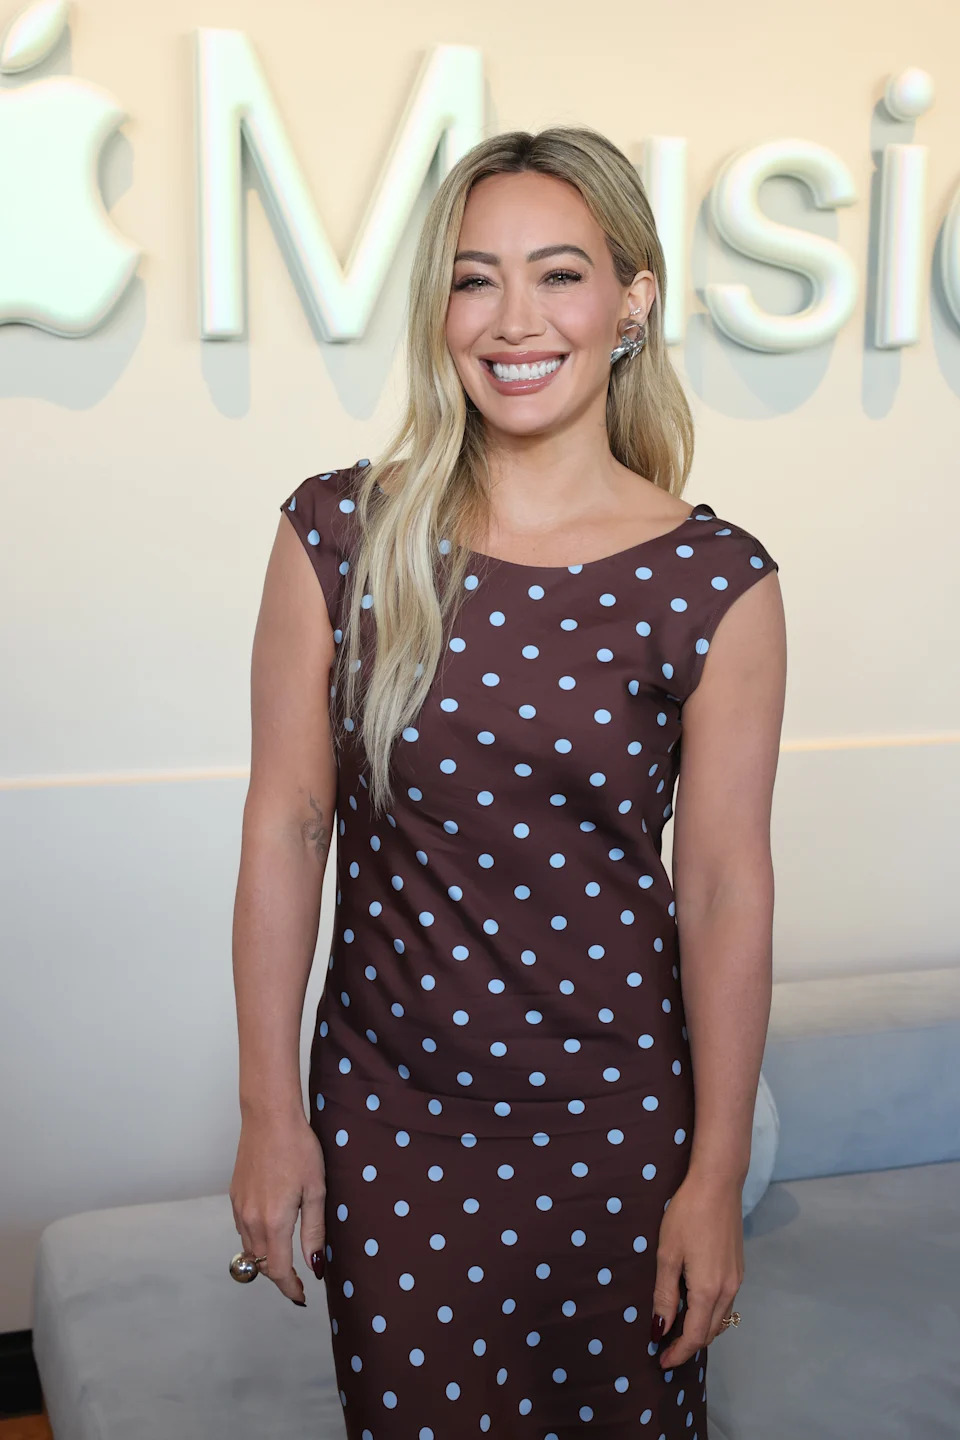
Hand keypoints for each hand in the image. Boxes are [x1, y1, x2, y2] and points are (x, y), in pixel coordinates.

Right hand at [229, 1111, 326, 1306]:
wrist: (269, 1117)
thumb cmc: (298, 1149)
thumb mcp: (316, 1190)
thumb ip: (314, 1231)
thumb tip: (315, 1266)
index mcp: (274, 1222)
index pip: (278, 1271)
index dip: (290, 1288)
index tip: (301, 1296)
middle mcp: (251, 1220)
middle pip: (261, 1264)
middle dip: (279, 1274)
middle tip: (299, 1274)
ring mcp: (239, 1208)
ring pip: (249, 1248)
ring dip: (266, 1257)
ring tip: (287, 1250)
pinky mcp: (234, 1195)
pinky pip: (243, 1229)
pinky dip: (256, 1237)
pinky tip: (272, 1224)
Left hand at [651, 1173, 743, 1367]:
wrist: (718, 1184)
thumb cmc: (687, 1215)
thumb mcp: (667, 1254)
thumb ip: (664, 1295)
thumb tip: (660, 1329)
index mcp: (708, 1291)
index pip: (694, 1336)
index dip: (678, 1353)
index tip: (662, 1362)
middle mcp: (728, 1290)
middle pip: (710, 1332)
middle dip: (689, 1345)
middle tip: (665, 1349)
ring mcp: (737, 1279)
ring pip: (721, 1319)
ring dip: (701, 1330)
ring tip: (677, 1330)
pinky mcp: (739, 1268)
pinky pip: (726, 1304)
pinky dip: (711, 1314)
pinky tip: (695, 1306)